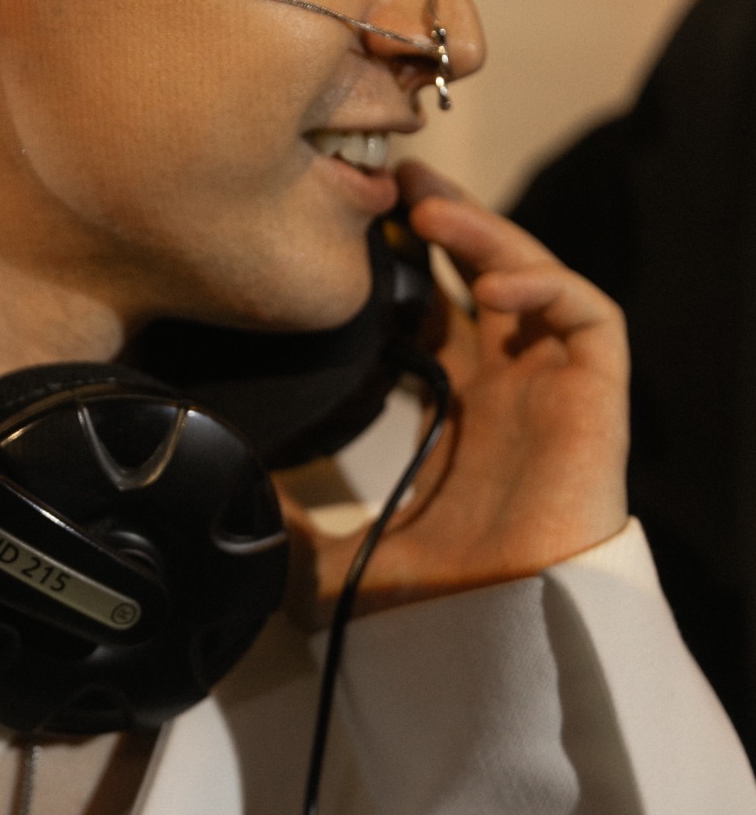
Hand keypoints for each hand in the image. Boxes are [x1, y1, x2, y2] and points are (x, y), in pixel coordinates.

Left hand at [283, 161, 629, 622]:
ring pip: (532, 278)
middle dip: (444, 219)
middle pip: (482, 275)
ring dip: (487, 233)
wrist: (493, 638)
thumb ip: (283, 522)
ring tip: (427, 205)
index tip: (351, 227)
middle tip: (390, 175)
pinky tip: (490, 280)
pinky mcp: (595, 398)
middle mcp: (507, 390)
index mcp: (455, 413)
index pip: (432, 314)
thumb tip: (219, 491)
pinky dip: (546, 284)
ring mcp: (552, 390)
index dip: (400, 267)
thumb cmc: (427, 608)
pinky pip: (587, 317)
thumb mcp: (326, 559)